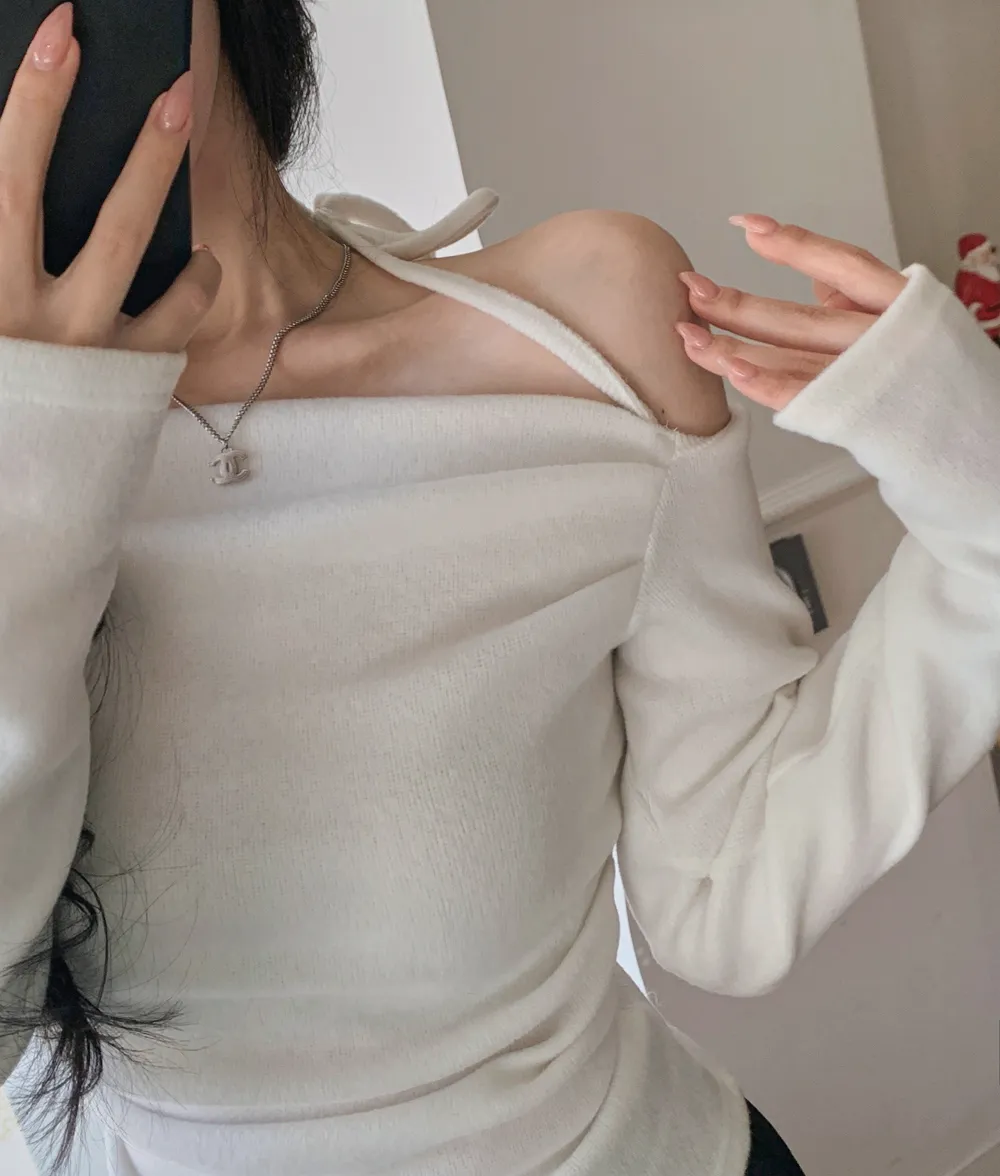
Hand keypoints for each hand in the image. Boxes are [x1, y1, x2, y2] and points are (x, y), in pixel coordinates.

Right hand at [0, 3, 220, 354]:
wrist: (22, 470)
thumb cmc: (6, 363)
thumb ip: (5, 222)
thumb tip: (21, 164)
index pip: (4, 172)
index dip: (33, 101)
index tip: (62, 35)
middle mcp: (21, 309)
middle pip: (70, 200)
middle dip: (121, 139)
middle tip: (168, 87)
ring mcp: (78, 346)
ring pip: (126, 248)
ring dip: (157, 180)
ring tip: (181, 129)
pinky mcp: (122, 379)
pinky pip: (173, 321)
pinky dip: (193, 285)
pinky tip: (201, 262)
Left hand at [674, 215, 906, 410]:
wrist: (972, 426)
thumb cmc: (928, 364)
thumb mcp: (905, 312)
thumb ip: (855, 293)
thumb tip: (813, 275)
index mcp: (897, 301)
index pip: (841, 262)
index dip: (793, 244)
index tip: (744, 225)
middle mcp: (879, 336)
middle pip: (794, 317)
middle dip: (734, 304)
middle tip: (688, 288)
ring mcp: (865, 377)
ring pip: (785, 359)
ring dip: (730, 348)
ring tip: (688, 335)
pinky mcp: (852, 412)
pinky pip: (800, 397)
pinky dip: (763, 384)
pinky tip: (729, 370)